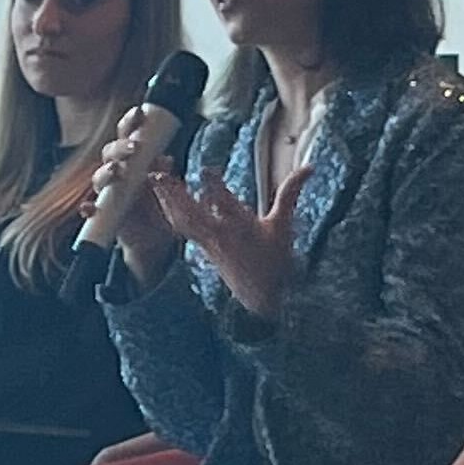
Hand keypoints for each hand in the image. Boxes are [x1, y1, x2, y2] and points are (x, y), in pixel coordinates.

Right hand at [89, 105, 180, 276]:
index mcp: (133, 159)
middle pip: (110, 152)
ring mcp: (107, 191)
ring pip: (98, 177)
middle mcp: (117, 171)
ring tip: (115, 171)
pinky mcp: (101, 213)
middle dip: (119, 147)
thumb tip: (164, 158)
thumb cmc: (159, 207)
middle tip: (133, 148)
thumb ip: (163, 173)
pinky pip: (90, 209)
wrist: (153, 240)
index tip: (139, 112)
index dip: (131, 121)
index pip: (128, 134)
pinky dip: (88, 208)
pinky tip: (89, 208)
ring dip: (105, 172)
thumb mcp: (168, 189)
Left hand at [151, 165, 306, 318]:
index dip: (217, 188)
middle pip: (192, 214)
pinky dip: (170, 211)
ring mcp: (208, 242)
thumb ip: (290, 194)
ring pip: (182, 220)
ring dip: (166, 200)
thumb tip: (309, 167)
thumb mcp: (283, 226)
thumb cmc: (273, 259)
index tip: (205, 169)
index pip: (228, 206)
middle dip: (176, 196)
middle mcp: (221, 235)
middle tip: (158, 176)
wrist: (260, 296)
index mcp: (242, 229)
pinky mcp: (201, 246)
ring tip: (153, 180)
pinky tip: (162, 198)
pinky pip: (181, 227)